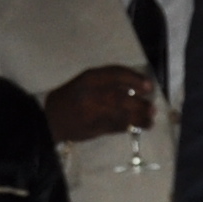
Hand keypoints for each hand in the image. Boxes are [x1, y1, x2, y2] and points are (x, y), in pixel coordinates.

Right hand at [44, 66, 159, 146]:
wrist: (50, 119)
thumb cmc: (70, 98)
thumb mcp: (85, 82)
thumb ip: (106, 81)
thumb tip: (135, 87)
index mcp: (90, 77)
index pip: (117, 74)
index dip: (136, 79)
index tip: (149, 86)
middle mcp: (91, 92)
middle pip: (122, 96)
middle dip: (140, 103)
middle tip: (152, 107)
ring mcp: (92, 111)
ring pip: (121, 113)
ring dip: (139, 118)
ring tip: (150, 121)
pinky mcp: (94, 127)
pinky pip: (116, 126)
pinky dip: (128, 126)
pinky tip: (137, 127)